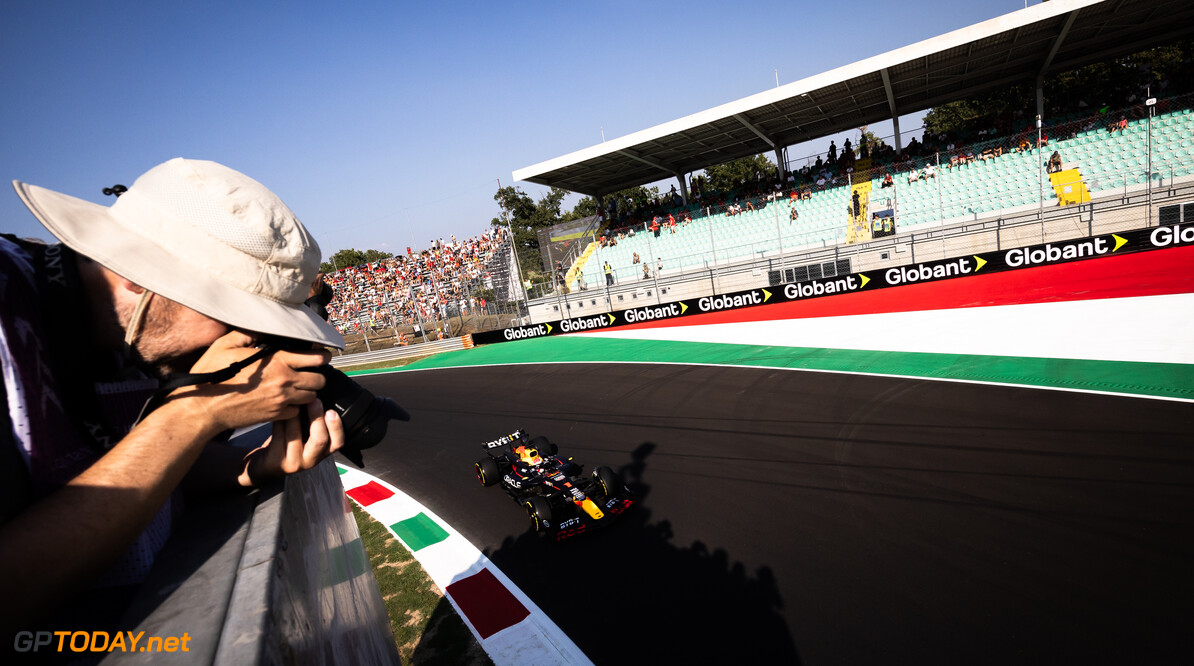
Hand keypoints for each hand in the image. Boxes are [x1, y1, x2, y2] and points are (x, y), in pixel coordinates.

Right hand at [174, 331, 331, 430]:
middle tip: (309, 371)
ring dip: (307, 391)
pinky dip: (295, 407)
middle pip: (320, 380)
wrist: (202, 408)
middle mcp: (284, 381)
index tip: (321, 355)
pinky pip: (297, 412)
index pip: (316, 358)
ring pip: (312, 397)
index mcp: (277, 361)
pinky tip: (285, 400)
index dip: (323, 355)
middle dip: (317, 374)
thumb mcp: (225, 345)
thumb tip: (262, 328)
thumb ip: (248, 334)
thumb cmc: (211, 375)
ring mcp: (281, 401)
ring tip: (298, 386)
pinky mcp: (275, 415)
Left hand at [238, 399, 344, 486]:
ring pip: (295, 434)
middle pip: (320, 440)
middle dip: (317, 417)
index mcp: (323, 452)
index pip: (338, 442)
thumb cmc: (290, 443)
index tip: (331, 411)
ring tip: (293, 400)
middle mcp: (311, 460)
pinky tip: (279, 409)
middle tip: (314, 400)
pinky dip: (280, 419)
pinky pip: (279, 434)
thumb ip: (314, 421)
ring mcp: (294, 462)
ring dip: (294, 414)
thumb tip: (318, 395)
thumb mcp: (306, 435)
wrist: (267, 464)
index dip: (336, 427)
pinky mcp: (278, 460)